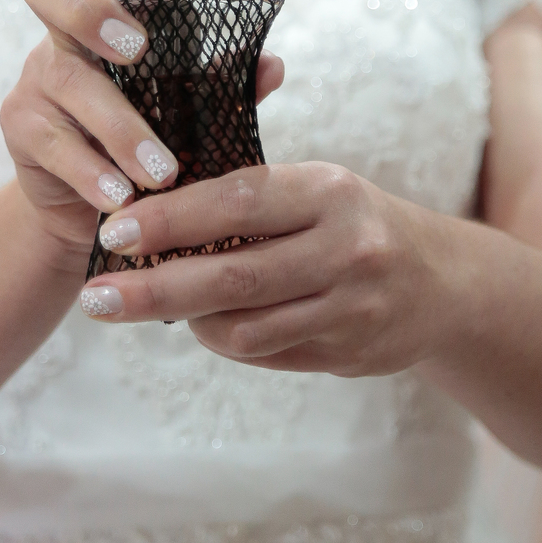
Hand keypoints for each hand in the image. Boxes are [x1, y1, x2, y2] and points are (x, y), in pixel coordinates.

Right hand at [1, 0, 284, 266]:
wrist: (96, 213)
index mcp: (121, 4)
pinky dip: (94, 171)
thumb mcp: (198, 111)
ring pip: (73, 83)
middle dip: (89, 8)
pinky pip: (57, 142)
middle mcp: (70, 27)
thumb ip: (228, 84)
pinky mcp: (22, 124)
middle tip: (136, 50)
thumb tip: (272, 65)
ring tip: (163, 171)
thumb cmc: (155, 142)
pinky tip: (120, 197)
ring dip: (123, 128)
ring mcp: (40, 73)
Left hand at [79, 162, 451, 377]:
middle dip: (155, 289)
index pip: (238, 201)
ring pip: (246, 329)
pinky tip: (202, 324)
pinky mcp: (349, 355)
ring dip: (186, 321)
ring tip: (141, 307)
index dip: (171, 219)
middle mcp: (346, 249)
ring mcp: (351, 308)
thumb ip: (250, 195)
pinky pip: (267, 355)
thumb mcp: (318, 188)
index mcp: (331, 192)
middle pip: (234, 277)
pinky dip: (225, 340)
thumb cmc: (357, 221)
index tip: (114, 232)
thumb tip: (152, 207)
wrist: (445, 284)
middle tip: (96, 298)